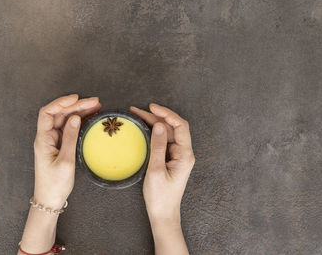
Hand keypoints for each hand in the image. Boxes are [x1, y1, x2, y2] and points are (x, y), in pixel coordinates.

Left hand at [33, 94, 100, 208]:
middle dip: (76, 106)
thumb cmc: (54, 184)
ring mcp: (53, 141)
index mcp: (43, 140)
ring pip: (65, 120)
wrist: (49, 200)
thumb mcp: (66, 162)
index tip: (76, 98)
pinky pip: (69, 129)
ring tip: (96, 107)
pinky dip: (79, 122)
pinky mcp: (59, 146)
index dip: (60, 103)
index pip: (47, 113)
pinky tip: (90, 118)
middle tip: (94, 102)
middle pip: (59, 114)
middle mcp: (46, 138)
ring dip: (79, 112)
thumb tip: (75, 118)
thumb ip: (70, 138)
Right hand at [130, 103, 194, 254]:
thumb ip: (157, 147)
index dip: (167, 114)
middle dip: (156, 116)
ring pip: (166, 133)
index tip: (152, 107)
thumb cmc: (160, 197)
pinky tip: (142, 129)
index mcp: (185, 155)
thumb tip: (158, 126)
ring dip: (153, 123)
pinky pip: (163, 141)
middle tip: (137, 110)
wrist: (163, 214)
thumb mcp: (155, 170)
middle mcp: (183, 153)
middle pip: (172, 127)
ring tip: (136, 115)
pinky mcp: (170, 160)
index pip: (180, 126)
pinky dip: (153, 133)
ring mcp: (177, 156)